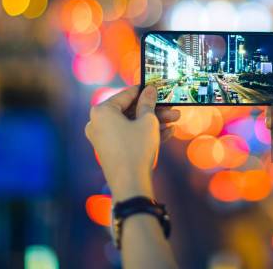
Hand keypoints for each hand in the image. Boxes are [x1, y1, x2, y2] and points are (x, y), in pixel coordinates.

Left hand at [85, 85, 179, 200]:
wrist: (130, 185)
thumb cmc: (137, 149)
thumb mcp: (147, 122)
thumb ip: (148, 103)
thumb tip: (149, 90)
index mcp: (102, 111)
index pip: (126, 94)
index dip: (145, 91)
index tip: (158, 87)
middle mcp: (97, 123)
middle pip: (130, 110)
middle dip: (154, 110)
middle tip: (172, 107)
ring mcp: (103, 137)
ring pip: (132, 124)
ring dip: (154, 122)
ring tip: (175, 120)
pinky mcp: (110, 150)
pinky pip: (128, 136)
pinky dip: (145, 133)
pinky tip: (168, 132)